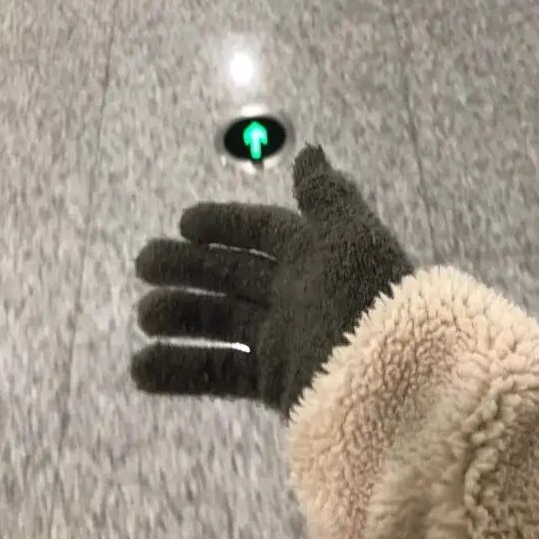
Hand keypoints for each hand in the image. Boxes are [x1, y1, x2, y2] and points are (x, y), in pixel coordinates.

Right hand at [132, 146, 412, 416]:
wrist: (396, 386)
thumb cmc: (371, 302)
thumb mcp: (352, 239)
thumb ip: (327, 197)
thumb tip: (311, 152)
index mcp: (318, 257)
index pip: (266, 231)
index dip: (227, 223)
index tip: (184, 222)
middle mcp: (300, 297)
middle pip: (234, 275)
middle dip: (189, 268)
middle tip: (143, 264)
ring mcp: (288, 342)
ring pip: (222, 323)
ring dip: (181, 317)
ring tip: (143, 315)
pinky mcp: (279, 386)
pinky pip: (222, 374)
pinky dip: (182, 373)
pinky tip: (141, 370)